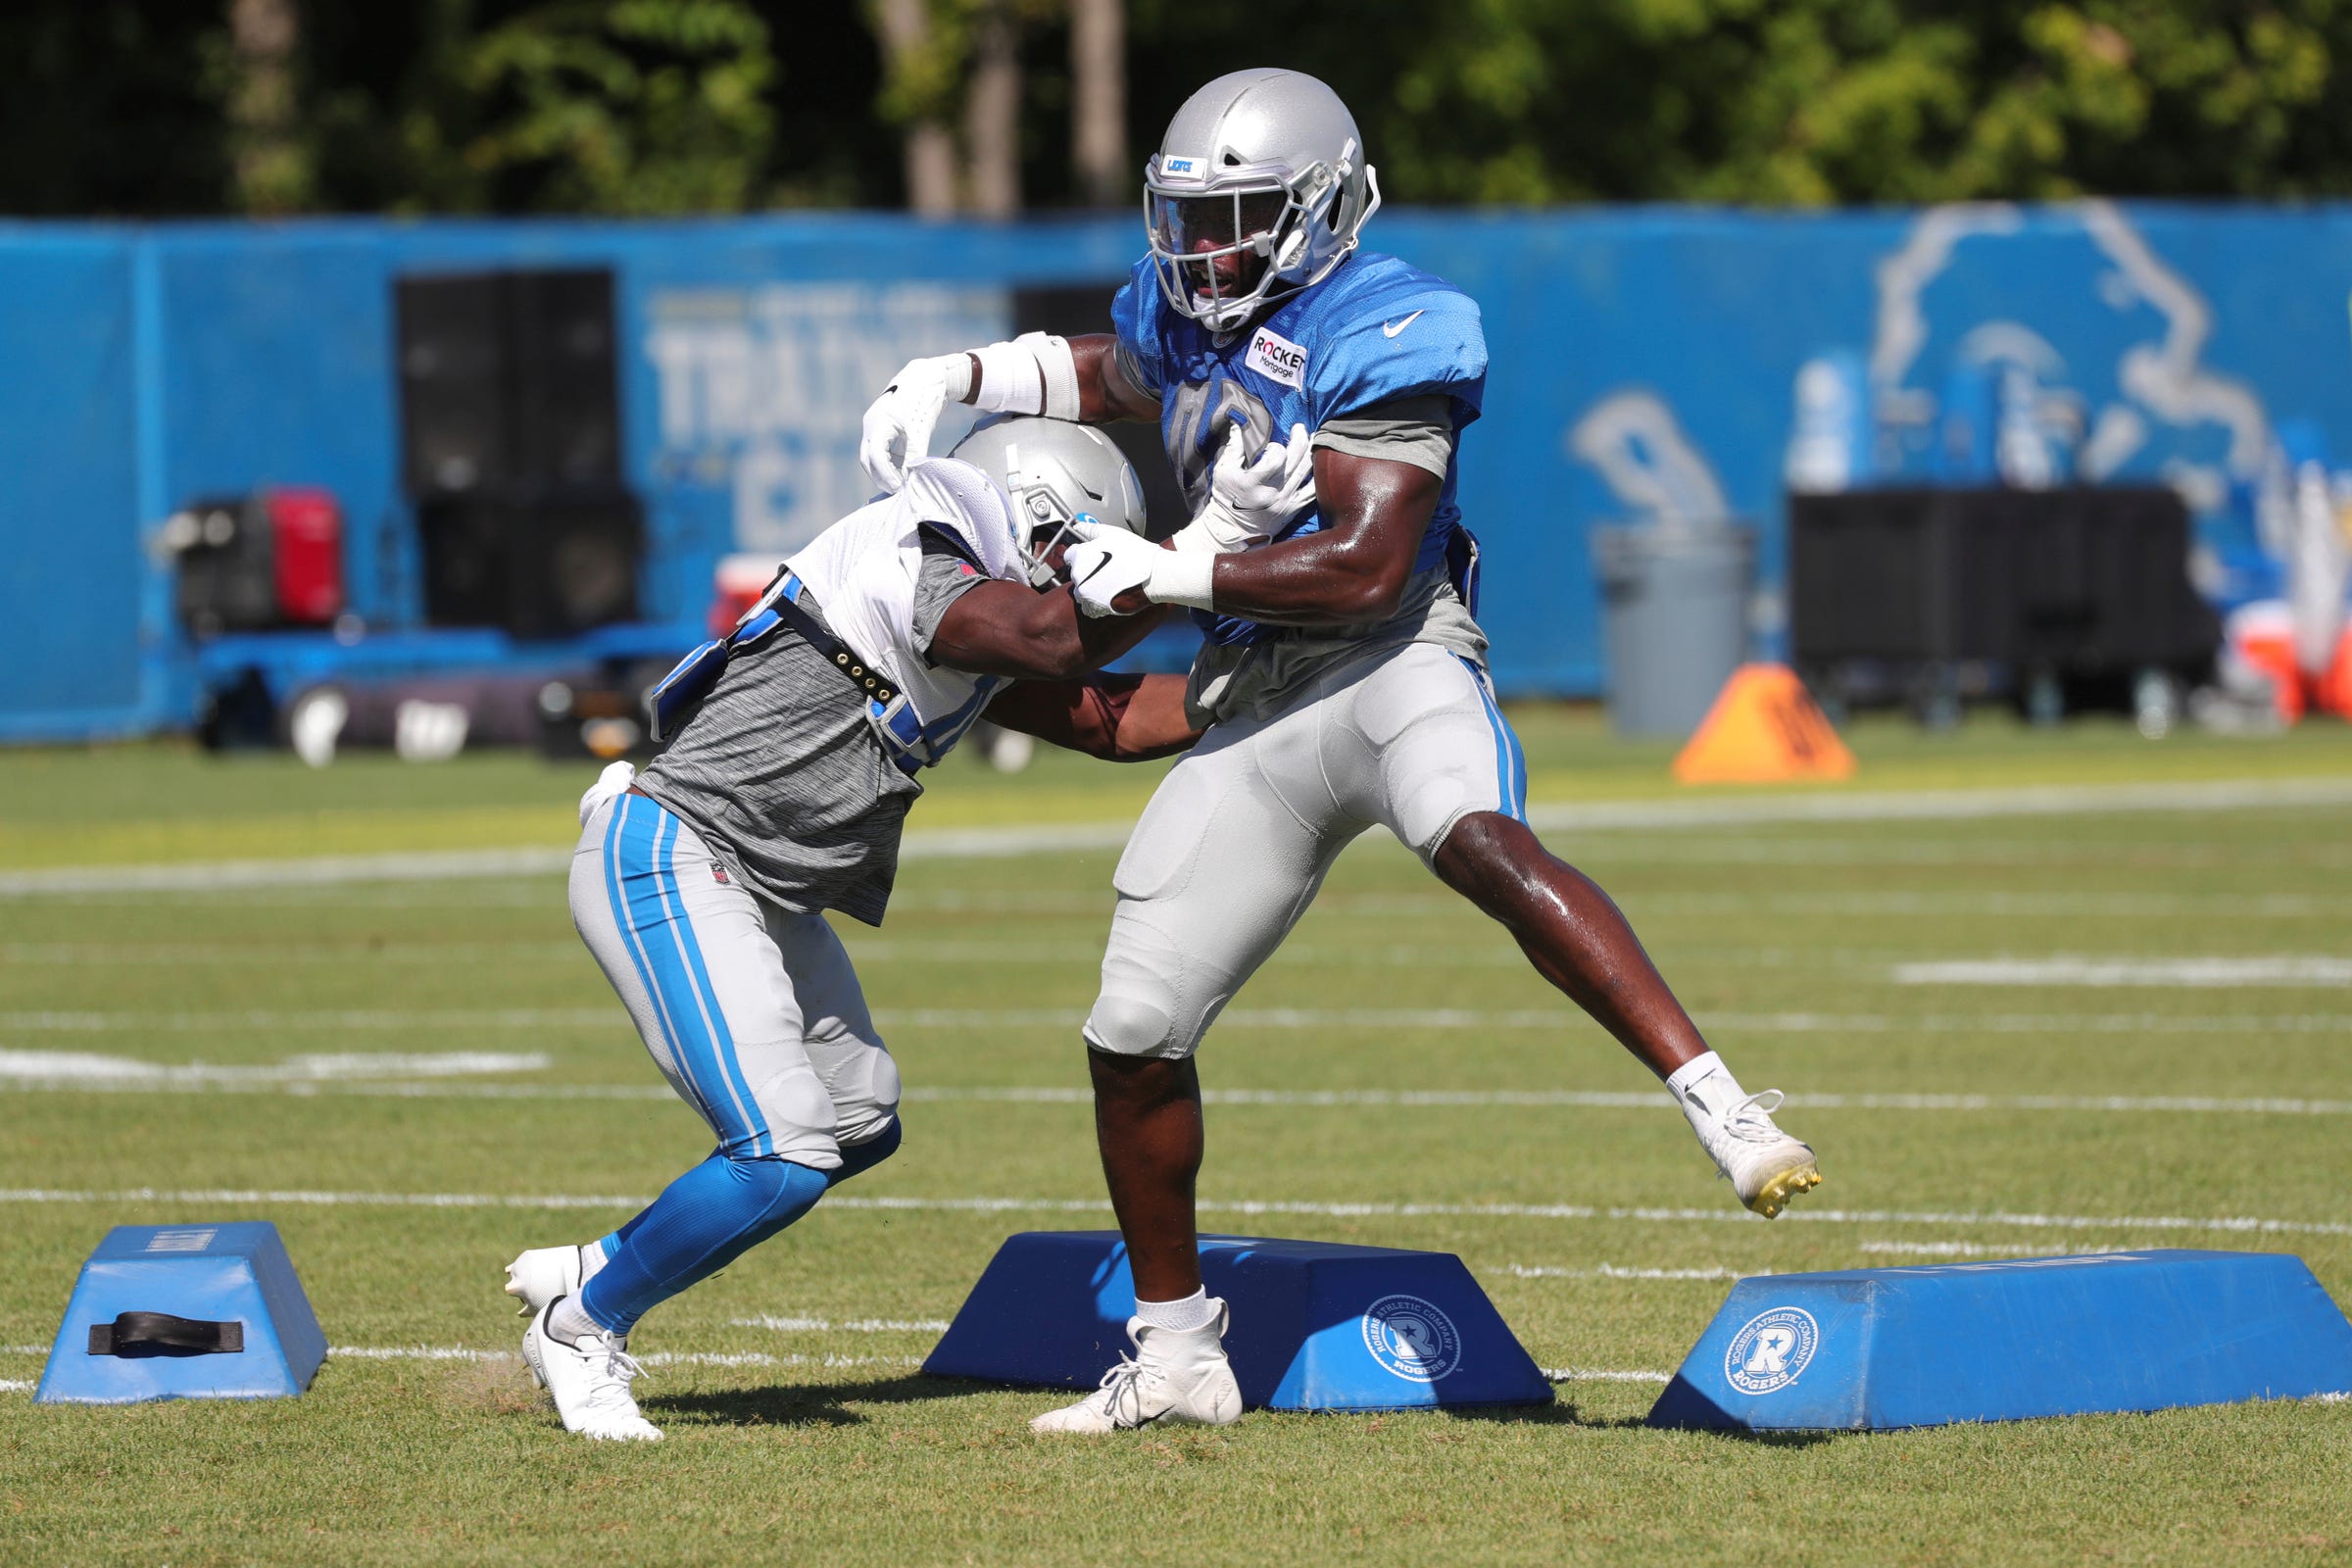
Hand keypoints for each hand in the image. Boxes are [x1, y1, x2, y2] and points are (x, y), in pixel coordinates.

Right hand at [859, 354, 970, 491]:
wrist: (925, 378)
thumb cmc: (922, 399)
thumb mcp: (921, 429)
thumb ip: (916, 453)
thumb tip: (912, 477)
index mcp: (878, 422)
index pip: (875, 456)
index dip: (886, 475)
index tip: (900, 487)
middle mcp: (872, 426)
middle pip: (868, 460)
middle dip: (881, 478)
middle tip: (899, 492)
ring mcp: (875, 428)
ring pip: (873, 457)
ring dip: (884, 473)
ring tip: (902, 485)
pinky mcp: (883, 430)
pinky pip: (882, 452)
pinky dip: (890, 465)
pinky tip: (903, 474)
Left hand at [1064, 523, 1160, 617]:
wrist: (1153, 576)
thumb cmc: (1135, 553)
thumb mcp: (1111, 533)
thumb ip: (1090, 530)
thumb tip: (1078, 526)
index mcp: (1080, 557)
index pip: (1070, 555)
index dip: (1081, 554)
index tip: (1092, 556)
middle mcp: (1078, 577)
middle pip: (1076, 574)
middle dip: (1087, 571)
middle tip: (1106, 568)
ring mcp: (1086, 594)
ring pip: (1081, 592)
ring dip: (1090, 588)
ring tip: (1109, 583)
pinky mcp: (1095, 608)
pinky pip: (1088, 607)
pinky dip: (1095, 603)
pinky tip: (1109, 595)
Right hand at [1172, 423, 1318, 553]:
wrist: (1233, 530)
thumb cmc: (1226, 499)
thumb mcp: (1223, 472)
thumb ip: (1233, 448)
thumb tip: (1239, 424)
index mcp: (1253, 483)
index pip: (1276, 458)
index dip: (1276, 447)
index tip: (1271, 446)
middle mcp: (1272, 493)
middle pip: (1296, 460)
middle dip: (1300, 438)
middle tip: (1299, 428)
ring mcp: (1285, 502)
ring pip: (1307, 472)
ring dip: (1311, 451)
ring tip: (1313, 438)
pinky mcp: (1293, 509)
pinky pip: (1312, 490)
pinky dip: (1316, 474)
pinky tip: (1317, 461)